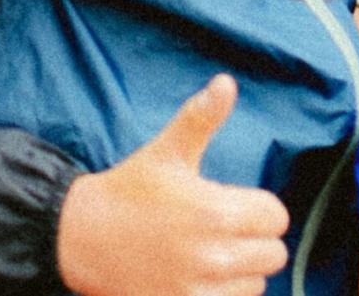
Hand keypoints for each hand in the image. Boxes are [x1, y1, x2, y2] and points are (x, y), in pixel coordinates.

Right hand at [56, 74, 291, 295]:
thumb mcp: (166, 152)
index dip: (258, 207)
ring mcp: (201, 290)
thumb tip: (227, 82)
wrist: (81, 237)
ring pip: (256, 284)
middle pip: (273, 254)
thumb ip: (201, 118)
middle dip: (254, 239)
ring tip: (208, 252)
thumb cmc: (128, 190)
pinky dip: (222, 293)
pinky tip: (199, 277)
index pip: (277, 216)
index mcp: (216, 212)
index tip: (231, 203)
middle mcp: (215, 256)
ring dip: (240, 270)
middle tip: (220, 228)